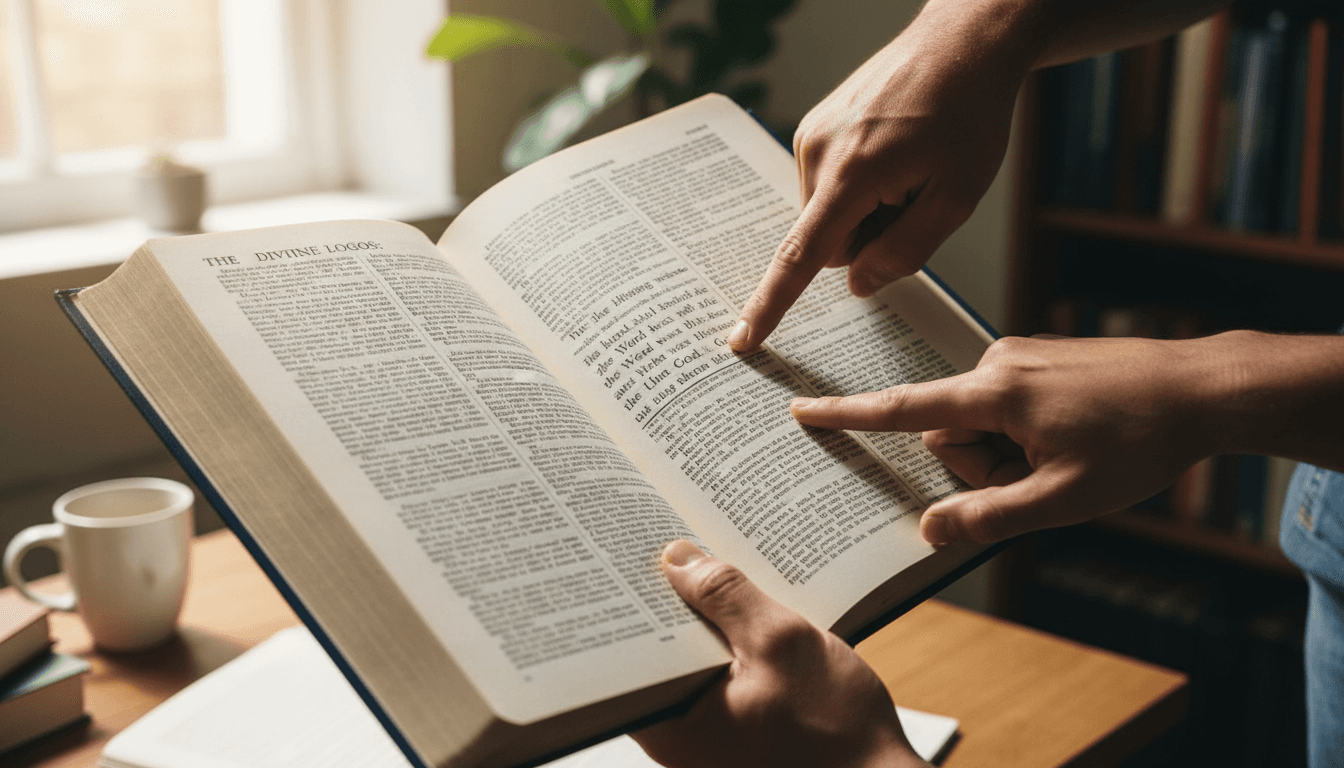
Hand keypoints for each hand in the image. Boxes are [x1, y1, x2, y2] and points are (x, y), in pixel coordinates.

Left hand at [632, 540, 926, 767]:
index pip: (628, 647)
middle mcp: (676, 737)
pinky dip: (729, 645)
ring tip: (717, 569)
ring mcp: (705, 740)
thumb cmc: (838, 734)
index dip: (631, 595)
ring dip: (707, 621)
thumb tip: (677, 558)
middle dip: (673, 599)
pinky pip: (717, 678)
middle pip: (659, 650)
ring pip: (691, 662)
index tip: (635, 550)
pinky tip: (751, 613)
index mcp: (671, 723)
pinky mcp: (733, 735)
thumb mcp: (783, 643)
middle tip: (681, 546)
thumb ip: (726, 596)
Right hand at [729, 2, 1039, 351]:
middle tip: (916, 198)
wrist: (962, 42)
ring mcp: (812, 136)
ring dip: (867, 210)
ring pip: (830, 215)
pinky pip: (829, 185)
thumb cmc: (968, 113)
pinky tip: (893, 152)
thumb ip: (905, 252)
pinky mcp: (815, 127)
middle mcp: (818, 152)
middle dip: (869, 238)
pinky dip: (859, 186)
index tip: (742, 340)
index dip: (771, 304)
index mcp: (851, 174)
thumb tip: (856, 286)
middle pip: (830, 241)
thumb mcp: (956, 196)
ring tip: (908, 166)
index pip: (801, 257)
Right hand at [790, 335, 1224, 543]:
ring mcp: (1020, 359)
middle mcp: (997, 366)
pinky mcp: (1041, 359)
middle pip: (948, 432)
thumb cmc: (1136, 441)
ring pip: (980, 423)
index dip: (847, 416)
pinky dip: (1025, 434)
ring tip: (1067, 460)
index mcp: (992, 393)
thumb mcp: (1062, 497)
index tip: (800, 411)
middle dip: (980, 467)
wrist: (1202, 386)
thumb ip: (987, 517)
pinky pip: (1006, 406)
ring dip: (1007, 453)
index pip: (901, 409)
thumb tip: (929, 530)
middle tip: (1040, 481)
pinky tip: (1074, 442)